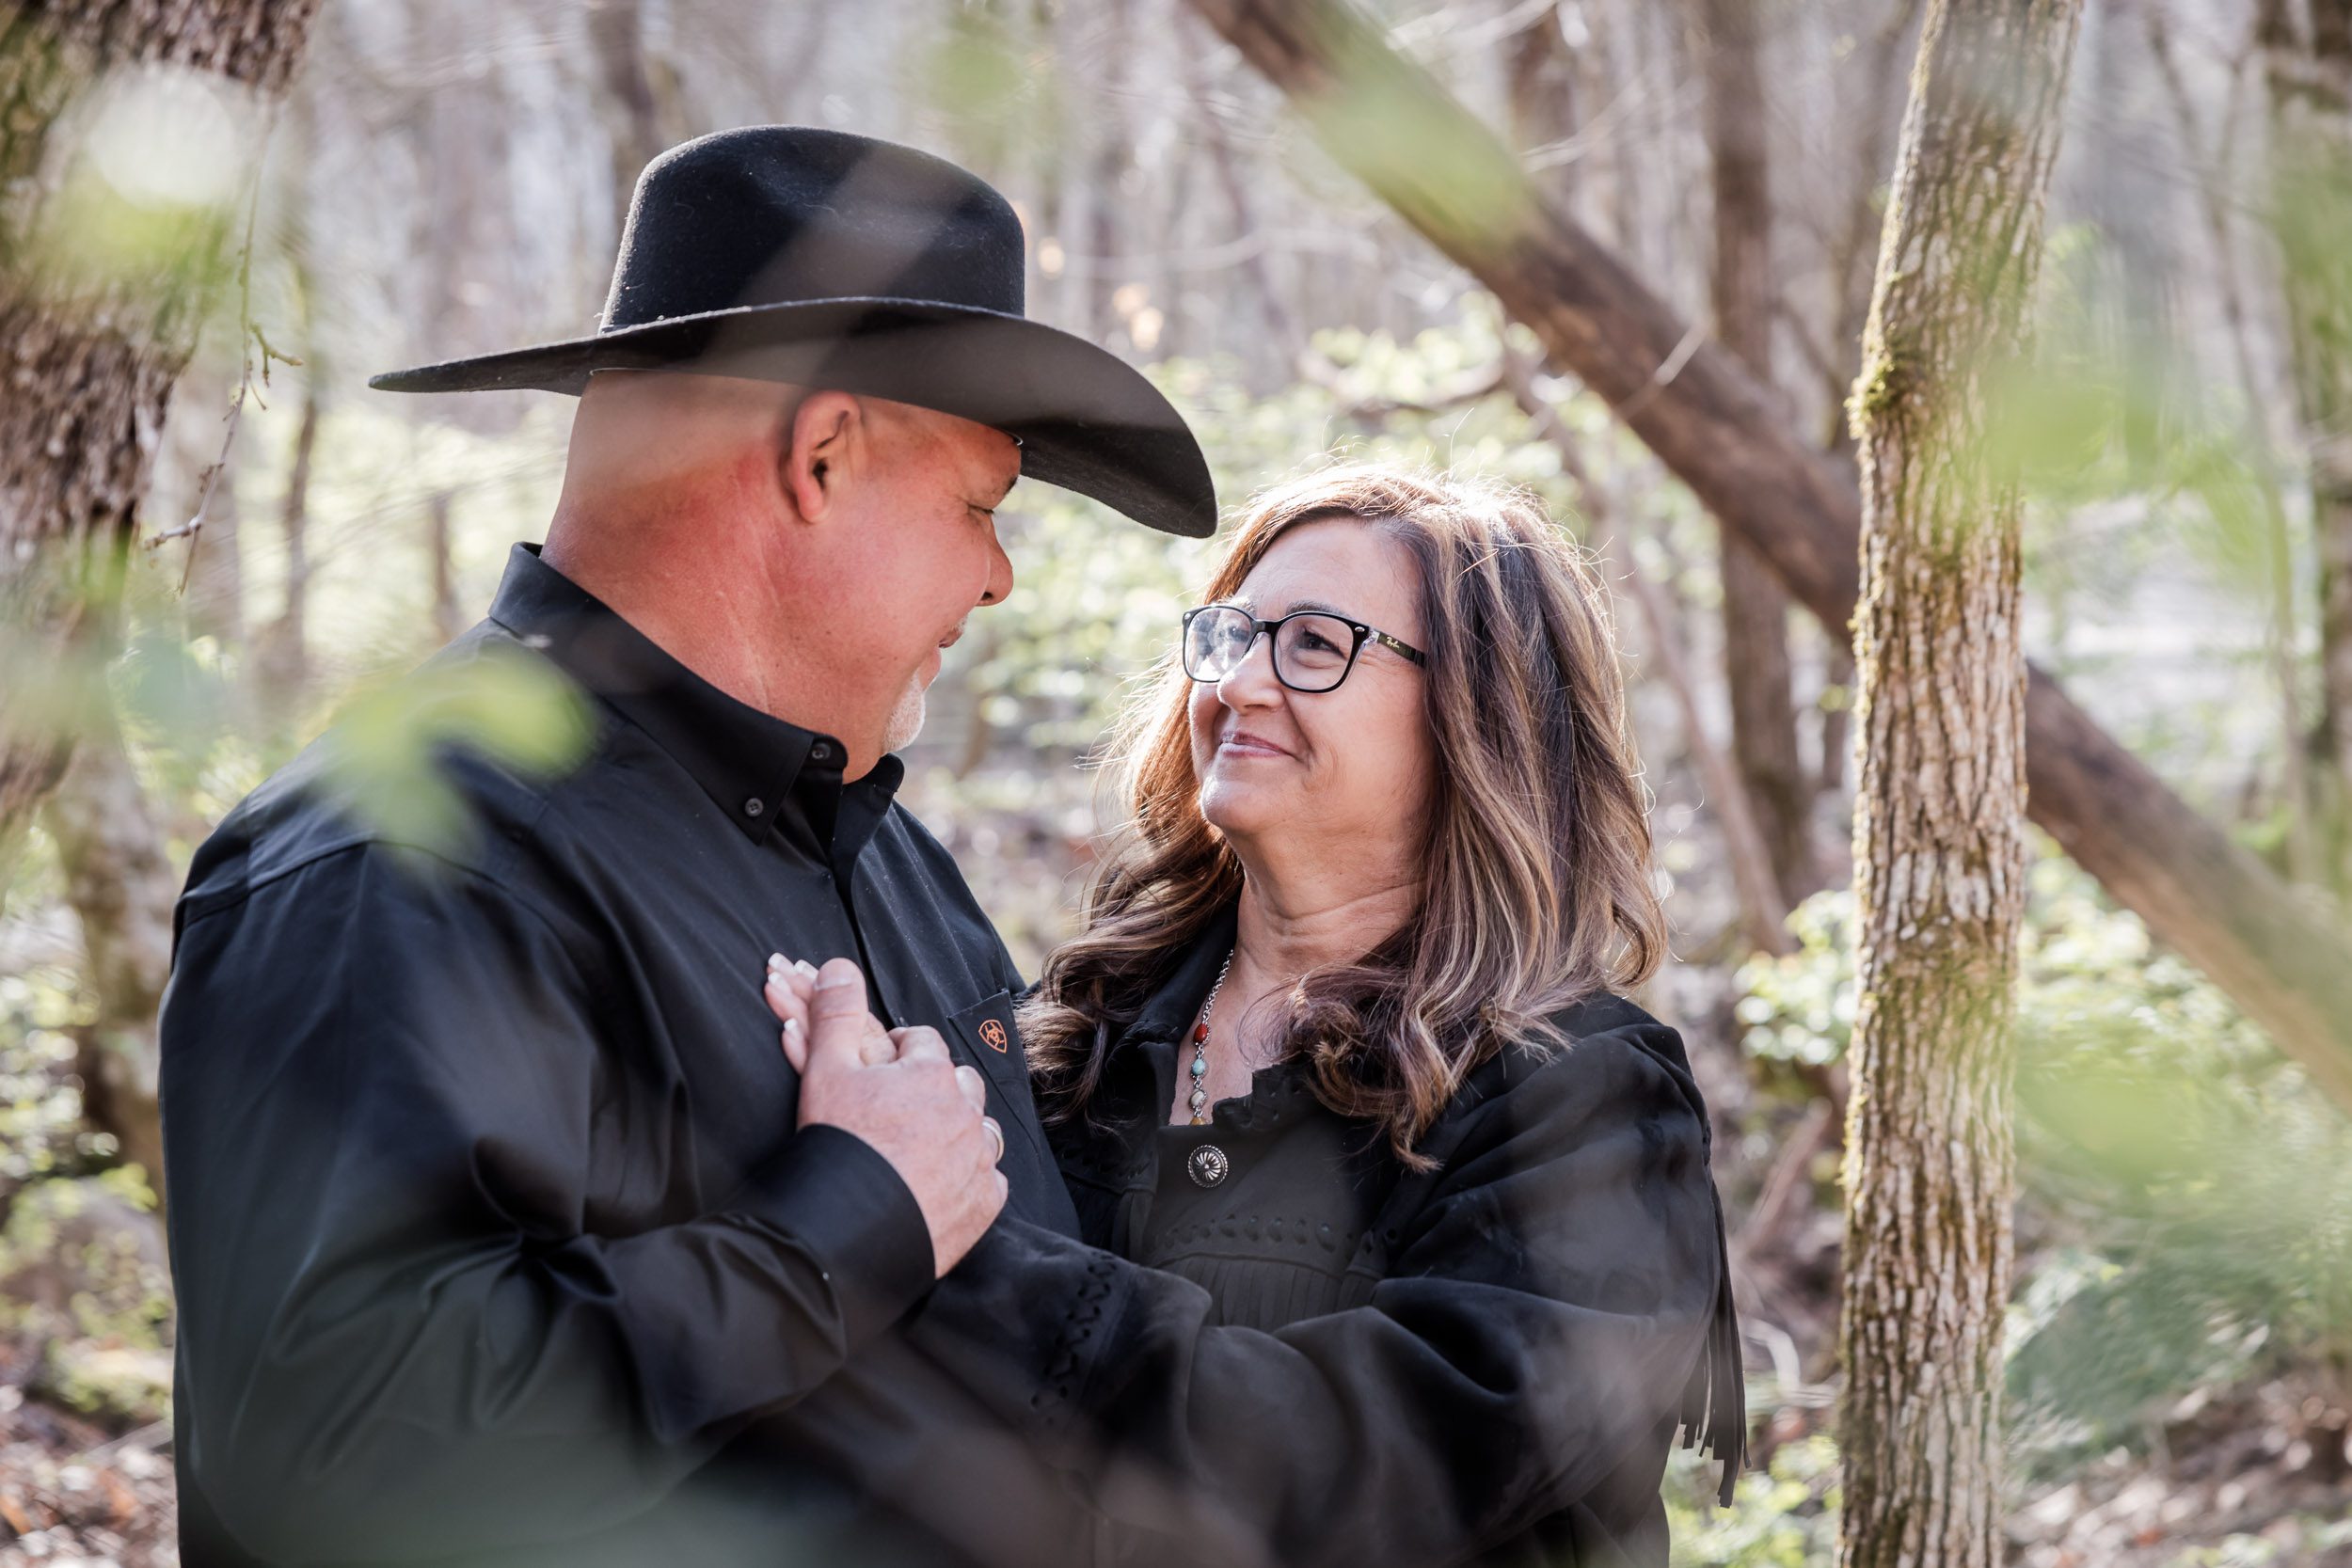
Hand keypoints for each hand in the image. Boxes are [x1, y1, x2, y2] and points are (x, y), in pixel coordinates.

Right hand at [763, 955, 1005, 1274]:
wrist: (846, 1232)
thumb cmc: (836, 1146)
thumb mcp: (824, 1070)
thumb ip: (835, 1013)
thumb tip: (838, 964)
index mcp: (931, 1072)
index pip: (919, 1042)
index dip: (893, 1055)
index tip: (872, 1073)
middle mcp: (966, 1110)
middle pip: (955, 1082)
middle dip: (928, 1089)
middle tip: (892, 1110)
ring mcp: (979, 1158)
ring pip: (977, 1128)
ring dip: (954, 1130)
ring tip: (916, 1146)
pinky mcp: (985, 1203)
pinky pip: (987, 1179)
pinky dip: (967, 1179)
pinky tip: (938, 1185)